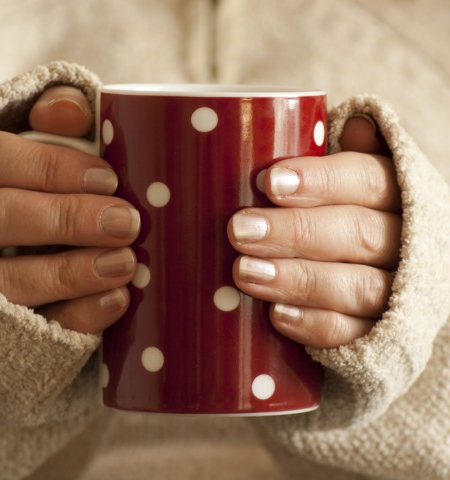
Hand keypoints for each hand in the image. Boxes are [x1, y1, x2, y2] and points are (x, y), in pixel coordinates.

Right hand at [0, 86, 139, 333]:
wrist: (31, 254)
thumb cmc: (42, 194)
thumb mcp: (42, 154)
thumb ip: (54, 125)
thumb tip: (73, 109)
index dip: (47, 166)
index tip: (107, 177)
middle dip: (67, 218)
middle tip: (127, 222)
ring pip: (5, 280)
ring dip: (71, 271)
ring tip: (125, 263)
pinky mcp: (2, 325)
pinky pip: (33, 326)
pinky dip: (76, 315)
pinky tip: (116, 300)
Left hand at [228, 115, 400, 347]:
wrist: (391, 278)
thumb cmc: (352, 217)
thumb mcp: (354, 185)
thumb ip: (346, 162)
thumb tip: (358, 124)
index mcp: (399, 196)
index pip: (368, 180)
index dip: (321, 181)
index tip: (269, 181)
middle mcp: (407, 243)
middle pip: (358, 234)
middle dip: (295, 232)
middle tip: (240, 230)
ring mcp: (399, 294)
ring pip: (356, 287)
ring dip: (298, 279)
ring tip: (245, 273)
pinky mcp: (382, 336)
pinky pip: (353, 335)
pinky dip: (315, 325)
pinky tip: (278, 316)